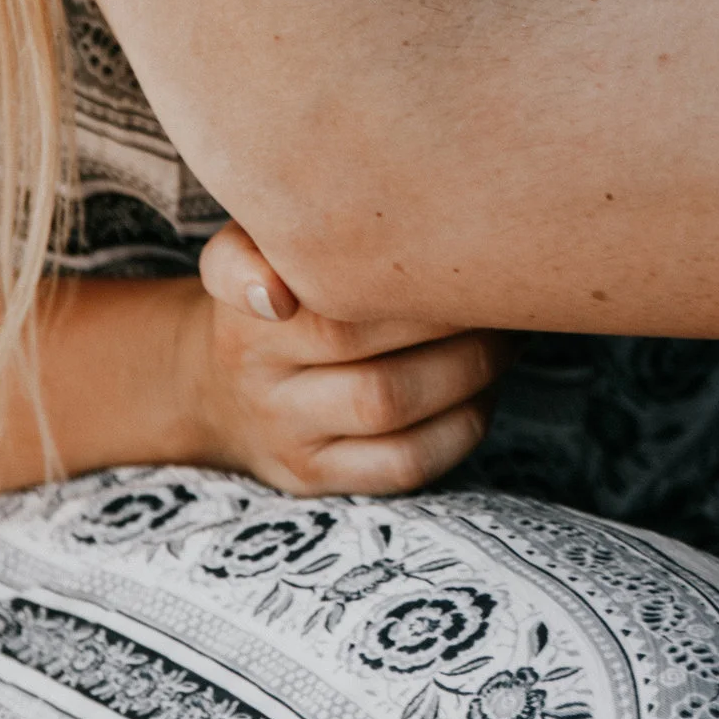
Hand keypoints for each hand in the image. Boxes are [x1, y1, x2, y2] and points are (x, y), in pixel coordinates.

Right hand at [180, 219, 500, 495]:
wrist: (213, 391)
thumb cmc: (272, 294)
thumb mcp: (249, 249)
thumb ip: (263, 240)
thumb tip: (277, 290)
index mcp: (246, 312)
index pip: (320, 300)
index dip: (382, 286)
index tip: (434, 260)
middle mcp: (259, 378)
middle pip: (360, 340)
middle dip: (452, 318)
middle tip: (501, 285)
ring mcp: (290, 436)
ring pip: (387, 405)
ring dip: (468, 367)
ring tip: (505, 334)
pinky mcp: (321, 478)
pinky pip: (405, 463)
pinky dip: (462, 424)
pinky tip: (483, 390)